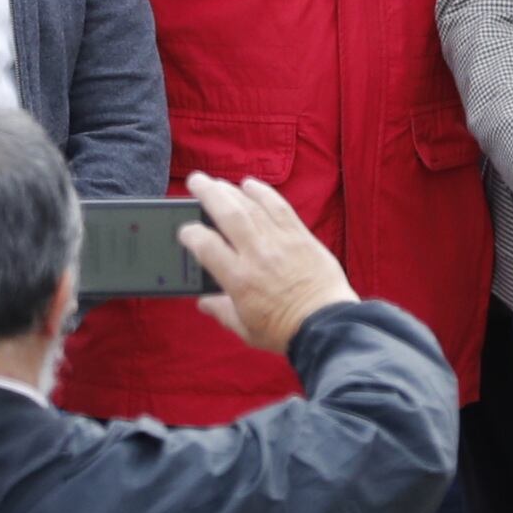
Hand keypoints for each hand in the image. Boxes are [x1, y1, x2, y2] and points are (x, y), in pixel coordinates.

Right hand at [178, 172, 355, 353]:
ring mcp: (281, 242)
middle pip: (228, 215)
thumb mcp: (245, 329)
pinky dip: (264, 193)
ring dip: (232, 189)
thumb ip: (221, 311)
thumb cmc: (285, 331)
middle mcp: (257, 255)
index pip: (206, 246)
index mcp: (239, 280)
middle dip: (208, 194)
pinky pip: (280, 207)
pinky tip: (251, 184)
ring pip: (252, 206)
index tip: (186, 230)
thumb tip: (204, 302)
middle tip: (196, 181)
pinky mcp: (301, 237)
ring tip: (217, 182)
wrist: (326, 325)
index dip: (191, 234)